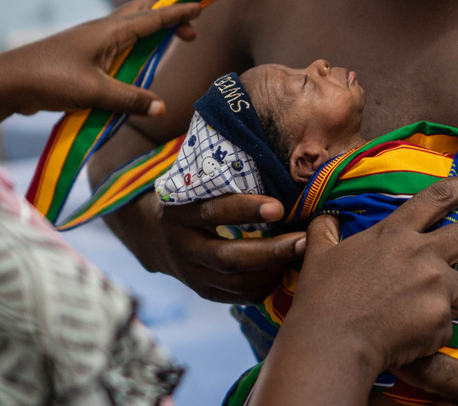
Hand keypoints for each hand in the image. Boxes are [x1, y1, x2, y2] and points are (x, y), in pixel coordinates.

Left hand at [3, 0, 199, 115]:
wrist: (8, 80)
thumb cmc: (50, 79)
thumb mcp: (94, 92)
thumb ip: (129, 99)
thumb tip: (161, 108)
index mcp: (110, 31)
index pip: (154, 16)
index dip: (179, 13)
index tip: (202, 7)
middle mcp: (102, 30)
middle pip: (141, 11)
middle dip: (167, 16)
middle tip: (186, 34)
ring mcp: (90, 42)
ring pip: (128, 27)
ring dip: (150, 32)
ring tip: (166, 48)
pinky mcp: (81, 56)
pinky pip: (115, 44)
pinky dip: (133, 48)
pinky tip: (133, 68)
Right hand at [114, 192, 306, 303]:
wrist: (154, 236)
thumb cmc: (190, 198)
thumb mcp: (195, 185)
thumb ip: (223, 176)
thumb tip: (278, 160)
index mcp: (179, 213)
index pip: (213, 212)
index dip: (245, 210)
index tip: (280, 206)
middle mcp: (182, 248)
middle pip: (229, 258)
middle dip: (271, 251)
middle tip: (304, 240)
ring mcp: (192, 275)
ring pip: (236, 283)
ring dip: (273, 271)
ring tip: (300, 255)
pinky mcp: (204, 292)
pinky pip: (239, 297)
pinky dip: (265, 286)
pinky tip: (284, 271)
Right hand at [283, 171, 457, 372]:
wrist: (331, 344)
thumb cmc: (322, 299)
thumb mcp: (318, 255)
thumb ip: (326, 230)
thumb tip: (326, 218)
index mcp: (395, 233)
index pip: (438, 197)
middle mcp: (422, 254)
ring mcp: (435, 288)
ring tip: (433, 313)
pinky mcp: (441, 321)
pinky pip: (449, 326)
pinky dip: (435, 333)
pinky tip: (411, 339)